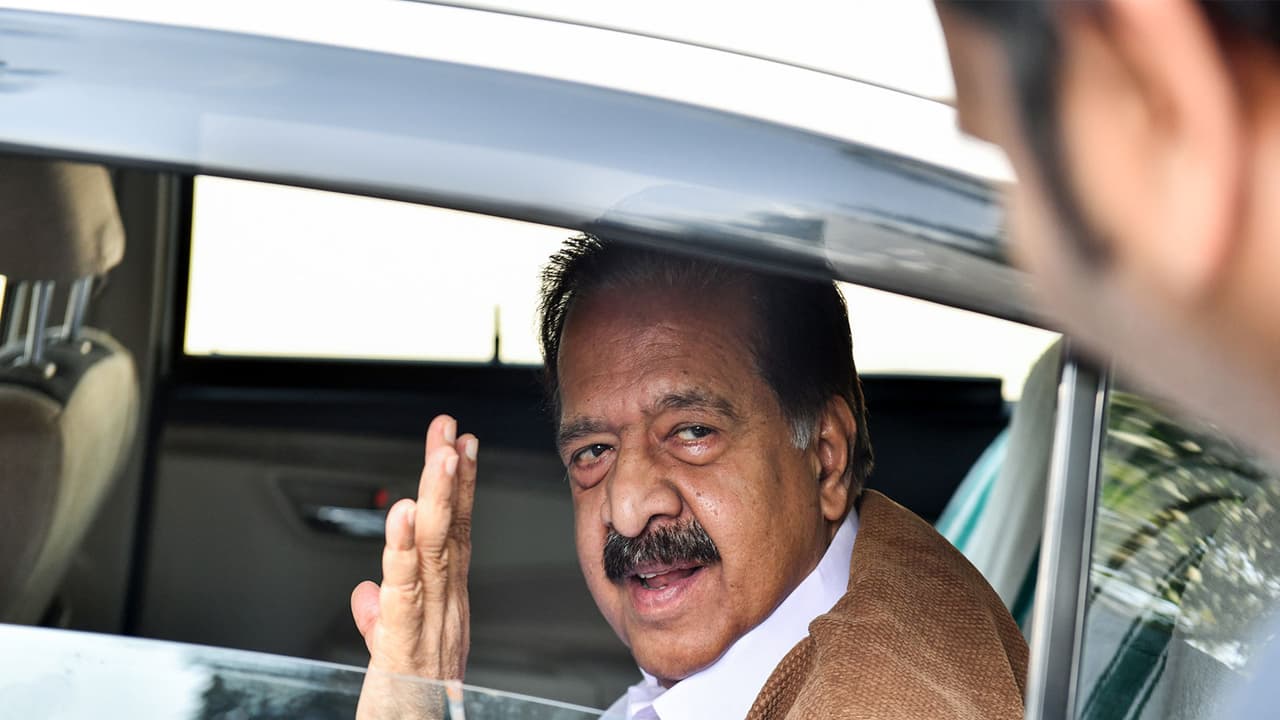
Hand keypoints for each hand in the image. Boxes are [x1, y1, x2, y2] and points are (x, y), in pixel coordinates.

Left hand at [350, 414, 477, 718]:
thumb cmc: (409, 707)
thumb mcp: (393, 656)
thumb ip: (382, 618)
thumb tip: (364, 590)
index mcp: (443, 606)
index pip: (452, 535)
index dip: (458, 488)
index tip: (458, 446)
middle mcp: (445, 610)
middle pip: (448, 531)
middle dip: (451, 475)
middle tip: (449, 430)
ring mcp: (431, 627)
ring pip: (434, 552)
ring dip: (438, 499)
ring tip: (442, 457)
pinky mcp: (404, 648)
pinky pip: (404, 592)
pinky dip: (401, 551)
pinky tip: (402, 516)